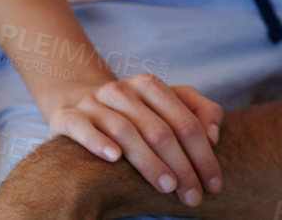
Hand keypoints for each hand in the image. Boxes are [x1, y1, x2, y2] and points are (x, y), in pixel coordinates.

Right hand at [40, 73, 224, 206]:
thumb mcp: (167, 103)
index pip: (185, 121)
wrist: (76, 99)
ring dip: (149, 162)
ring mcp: (94, 103)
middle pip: (159, 130)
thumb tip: (214, 136)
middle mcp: (122, 91)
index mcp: (150, 86)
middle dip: (181, 166)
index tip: (214, 183)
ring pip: (126, 132)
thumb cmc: (133, 111)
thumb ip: (199, 111)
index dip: (203, 154)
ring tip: (167, 187)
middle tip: (193, 195)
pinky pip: (83, 129)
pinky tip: (115, 158)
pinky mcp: (67, 117)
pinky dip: (99, 142)